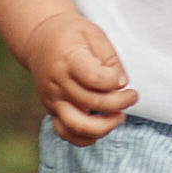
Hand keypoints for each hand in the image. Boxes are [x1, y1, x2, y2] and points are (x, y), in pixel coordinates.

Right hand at [21, 8, 136, 145]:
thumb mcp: (94, 34)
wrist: (39, 39)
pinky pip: (66, 133)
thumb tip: (122, 84)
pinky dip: (86, 137)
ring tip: (119, 116)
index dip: (114, 81)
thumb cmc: (72, 34)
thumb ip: (110, 60)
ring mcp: (52, 100)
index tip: (123, 79)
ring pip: (77, 126)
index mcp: (68, 59)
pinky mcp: (51, 111)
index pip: (94, 78)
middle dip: (118, 103)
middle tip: (132, 96)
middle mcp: (57, 83)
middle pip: (90, 102)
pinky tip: (102, 127)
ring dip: (103, 127)